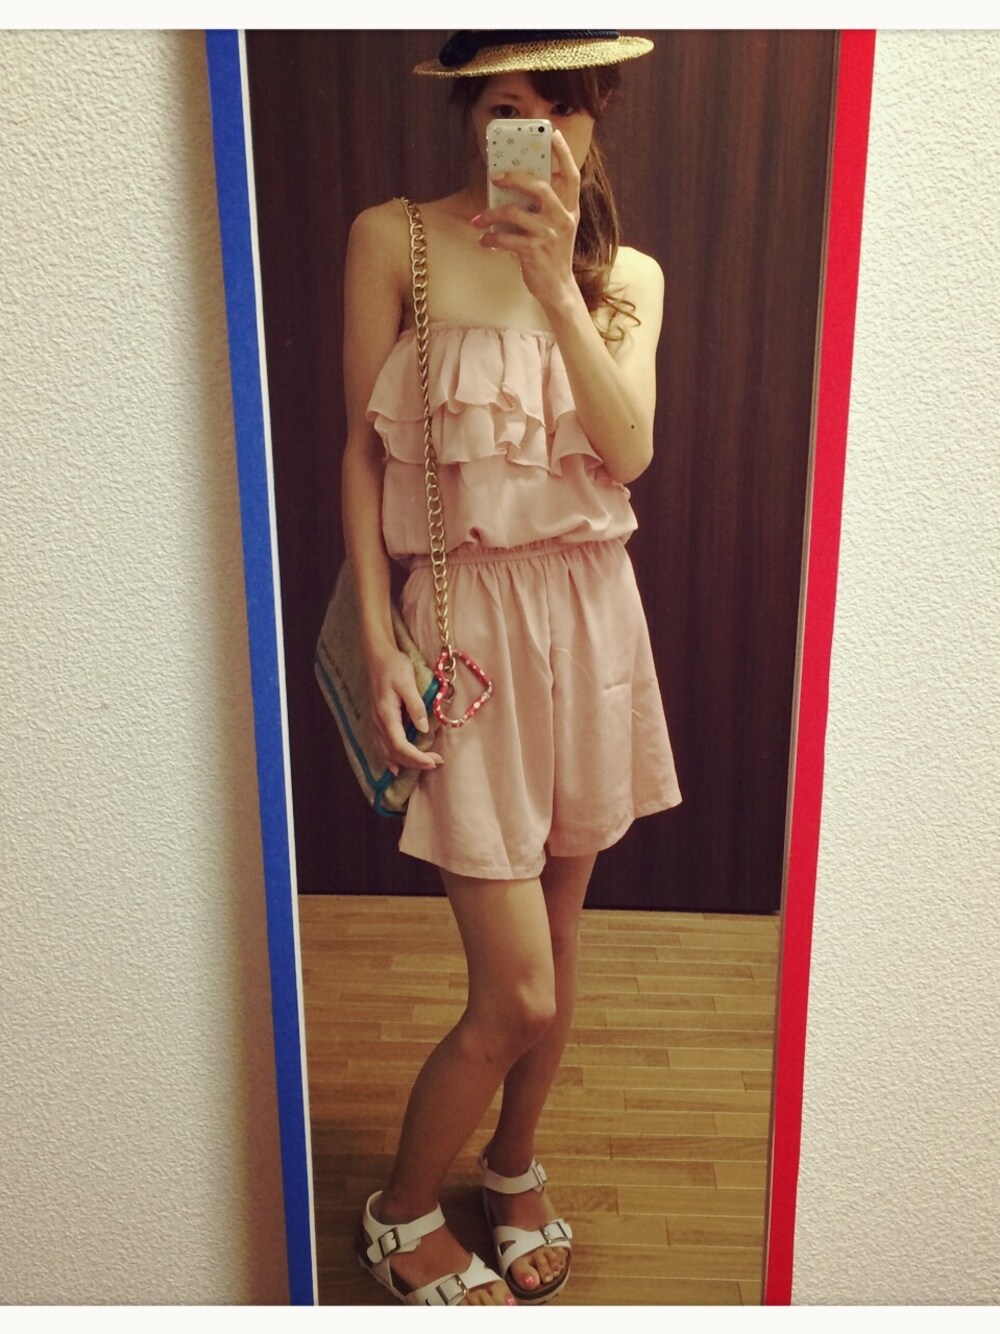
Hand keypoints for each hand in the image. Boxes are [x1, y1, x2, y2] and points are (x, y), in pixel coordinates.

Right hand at [369, 647, 442, 775]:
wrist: (378, 656)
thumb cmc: (395, 666)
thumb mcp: (408, 682)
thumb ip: (415, 706)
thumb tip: (423, 729)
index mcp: (386, 715)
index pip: (400, 746)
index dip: (417, 758)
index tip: (434, 761)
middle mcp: (378, 723)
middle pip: (394, 753)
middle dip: (415, 762)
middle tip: (436, 763)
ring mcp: (375, 723)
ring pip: (386, 752)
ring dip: (404, 763)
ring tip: (422, 766)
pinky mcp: (376, 720)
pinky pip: (380, 746)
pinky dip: (389, 758)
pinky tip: (395, 766)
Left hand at [472, 130, 580, 310]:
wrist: (557, 288)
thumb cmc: (551, 254)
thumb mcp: (555, 227)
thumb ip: (543, 206)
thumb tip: (513, 184)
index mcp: (570, 210)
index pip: (572, 175)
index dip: (563, 153)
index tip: (552, 133)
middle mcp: (563, 220)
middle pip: (539, 187)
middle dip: (514, 177)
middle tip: (495, 175)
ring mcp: (549, 236)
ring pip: (514, 213)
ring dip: (491, 214)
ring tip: (479, 219)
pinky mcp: (534, 252)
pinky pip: (505, 238)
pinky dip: (490, 238)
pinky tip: (484, 240)